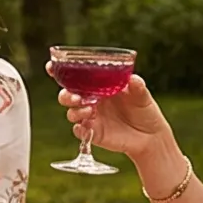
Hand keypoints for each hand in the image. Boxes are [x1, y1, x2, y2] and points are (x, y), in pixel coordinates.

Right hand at [60, 74, 175, 159]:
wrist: (151, 136)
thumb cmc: (145, 111)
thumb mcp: (143, 96)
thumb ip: (137, 87)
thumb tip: (133, 79)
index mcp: (99, 86)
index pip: (76, 77)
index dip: (61, 71)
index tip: (51, 66)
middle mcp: (92, 100)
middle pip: (67, 95)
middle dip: (66, 95)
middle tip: (76, 97)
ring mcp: (91, 117)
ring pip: (71, 112)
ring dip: (75, 111)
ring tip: (89, 110)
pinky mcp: (94, 133)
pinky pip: (79, 130)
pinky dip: (80, 128)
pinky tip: (87, 126)